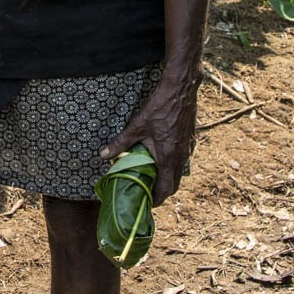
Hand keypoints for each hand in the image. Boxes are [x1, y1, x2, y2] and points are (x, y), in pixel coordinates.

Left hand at [100, 71, 200, 203]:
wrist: (181, 90)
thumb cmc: (160, 107)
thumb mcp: (137, 126)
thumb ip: (121, 142)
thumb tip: (103, 155)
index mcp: (169, 158)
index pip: (166, 190)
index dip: (157, 200)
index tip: (146, 203)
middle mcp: (181, 157)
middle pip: (174, 185)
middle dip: (162, 192)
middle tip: (148, 193)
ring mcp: (188, 149)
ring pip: (178, 172)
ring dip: (167, 178)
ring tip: (152, 177)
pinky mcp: (189, 140)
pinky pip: (182, 160)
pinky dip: (172, 165)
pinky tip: (161, 157)